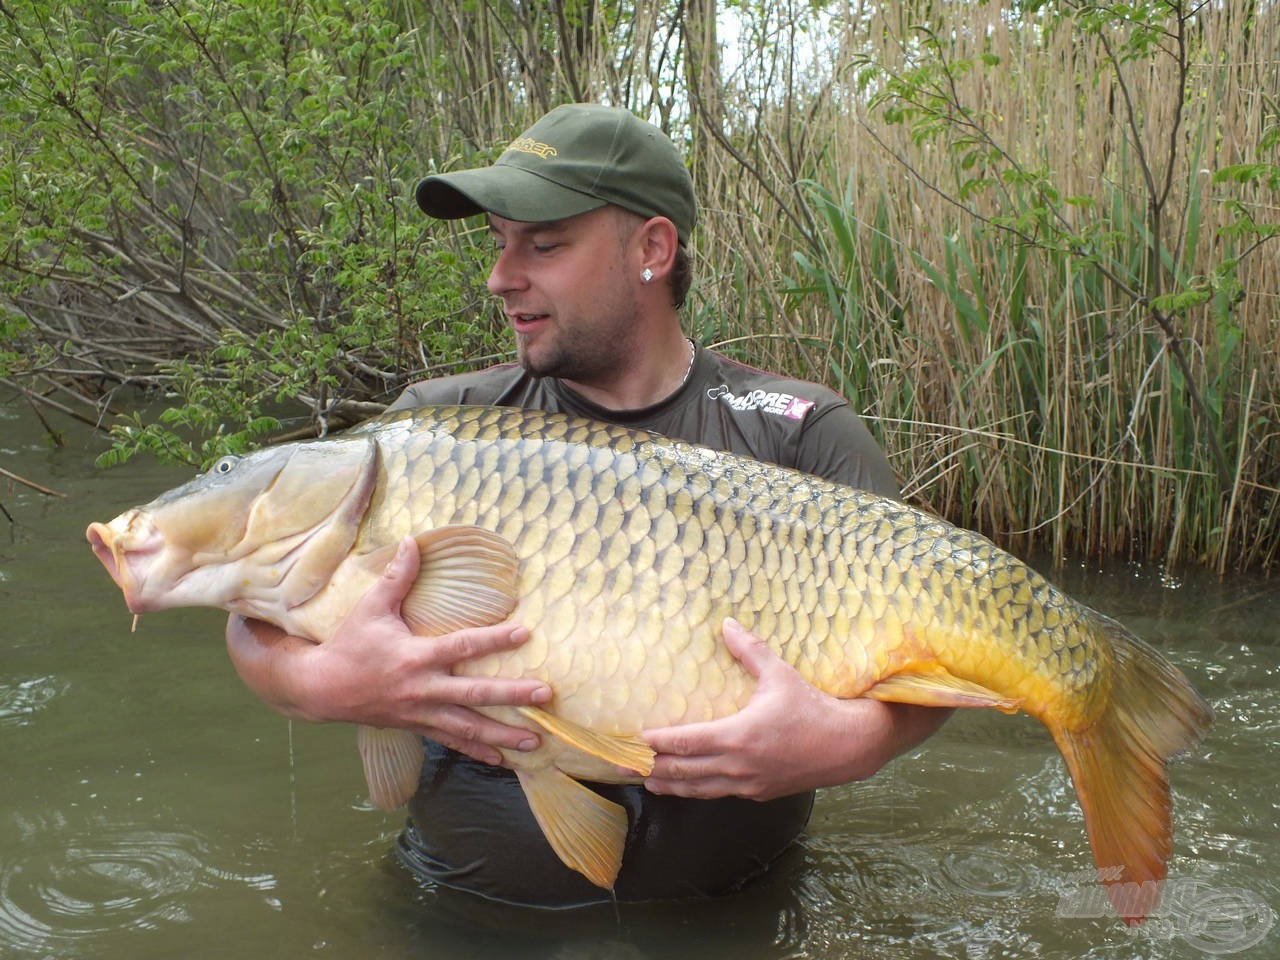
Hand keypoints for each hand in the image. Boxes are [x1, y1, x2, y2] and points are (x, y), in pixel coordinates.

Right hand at [226, 536, 550, 765]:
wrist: (321, 689)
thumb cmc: (349, 644)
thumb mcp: (371, 607)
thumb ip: (396, 576)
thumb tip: (413, 540)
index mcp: (415, 656)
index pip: (462, 646)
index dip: (494, 639)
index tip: (525, 633)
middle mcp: (423, 689)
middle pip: (475, 694)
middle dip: (512, 696)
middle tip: (545, 695)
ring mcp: (421, 712)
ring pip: (469, 727)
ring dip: (503, 735)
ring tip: (536, 741)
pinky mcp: (418, 727)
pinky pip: (453, 742)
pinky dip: (478, 751)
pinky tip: (503, 760)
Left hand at [642, 618, 949, 800]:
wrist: (848, 746)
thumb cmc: (813, 707)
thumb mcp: (780, 675)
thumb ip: (749, 650)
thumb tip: (726, 624)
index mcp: (737, 736)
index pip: (684, 742)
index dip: (656, 742)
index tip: (635, 739)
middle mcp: (737, 765)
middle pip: (683, 772)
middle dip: (653, 769)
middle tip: (626, 765)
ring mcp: (748, 784)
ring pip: (699, 790)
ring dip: (671, 785)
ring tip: (648, 782)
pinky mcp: (759, 794)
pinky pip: (720, 793)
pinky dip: (699, 790)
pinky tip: (690, 786)